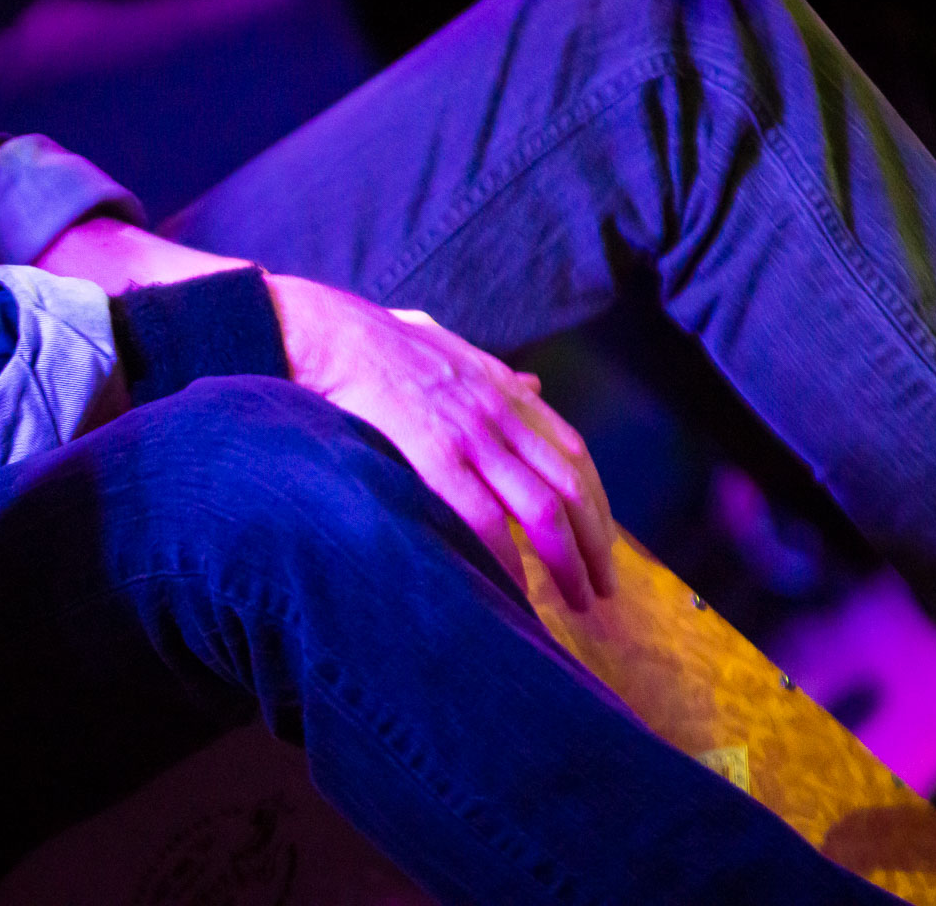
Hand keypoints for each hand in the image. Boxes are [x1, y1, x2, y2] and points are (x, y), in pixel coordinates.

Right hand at [266, 274, 616, 608]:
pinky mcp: (435, 458)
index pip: (573, 451)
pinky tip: (517, 592)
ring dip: (567, 562)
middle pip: (571, 487)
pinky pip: (486, 521)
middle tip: (602, 589)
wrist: (332, 335)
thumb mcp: (452, 347)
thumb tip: (534, 385)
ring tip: (575, 600)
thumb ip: (495, 374)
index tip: (602, 540)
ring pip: (543, 509)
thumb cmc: (379, 343)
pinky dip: (508, 562)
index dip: (596, 501)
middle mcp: (500, 413)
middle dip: (595, 544)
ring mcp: (471, 436)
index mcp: (505, 389)